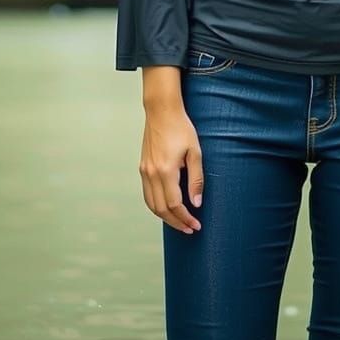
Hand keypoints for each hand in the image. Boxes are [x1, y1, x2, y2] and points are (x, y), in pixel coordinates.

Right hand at [139, 108, 203, 234]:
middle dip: (176, 222)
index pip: (174, 204)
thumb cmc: (182, 129)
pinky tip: (167, 208)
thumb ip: (196, 179)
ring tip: (180, 222)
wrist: (161, 111)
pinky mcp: (142, 168)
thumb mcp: (195, 152)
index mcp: (165, 170)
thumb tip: (196, 203)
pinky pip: (147, 194)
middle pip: (161, 209)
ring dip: (165, 217)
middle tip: (190, 228)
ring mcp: (144, 171)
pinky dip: (156, 206)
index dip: (185, 218)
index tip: (196, 225)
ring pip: (151, 204)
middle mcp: (151, 173)